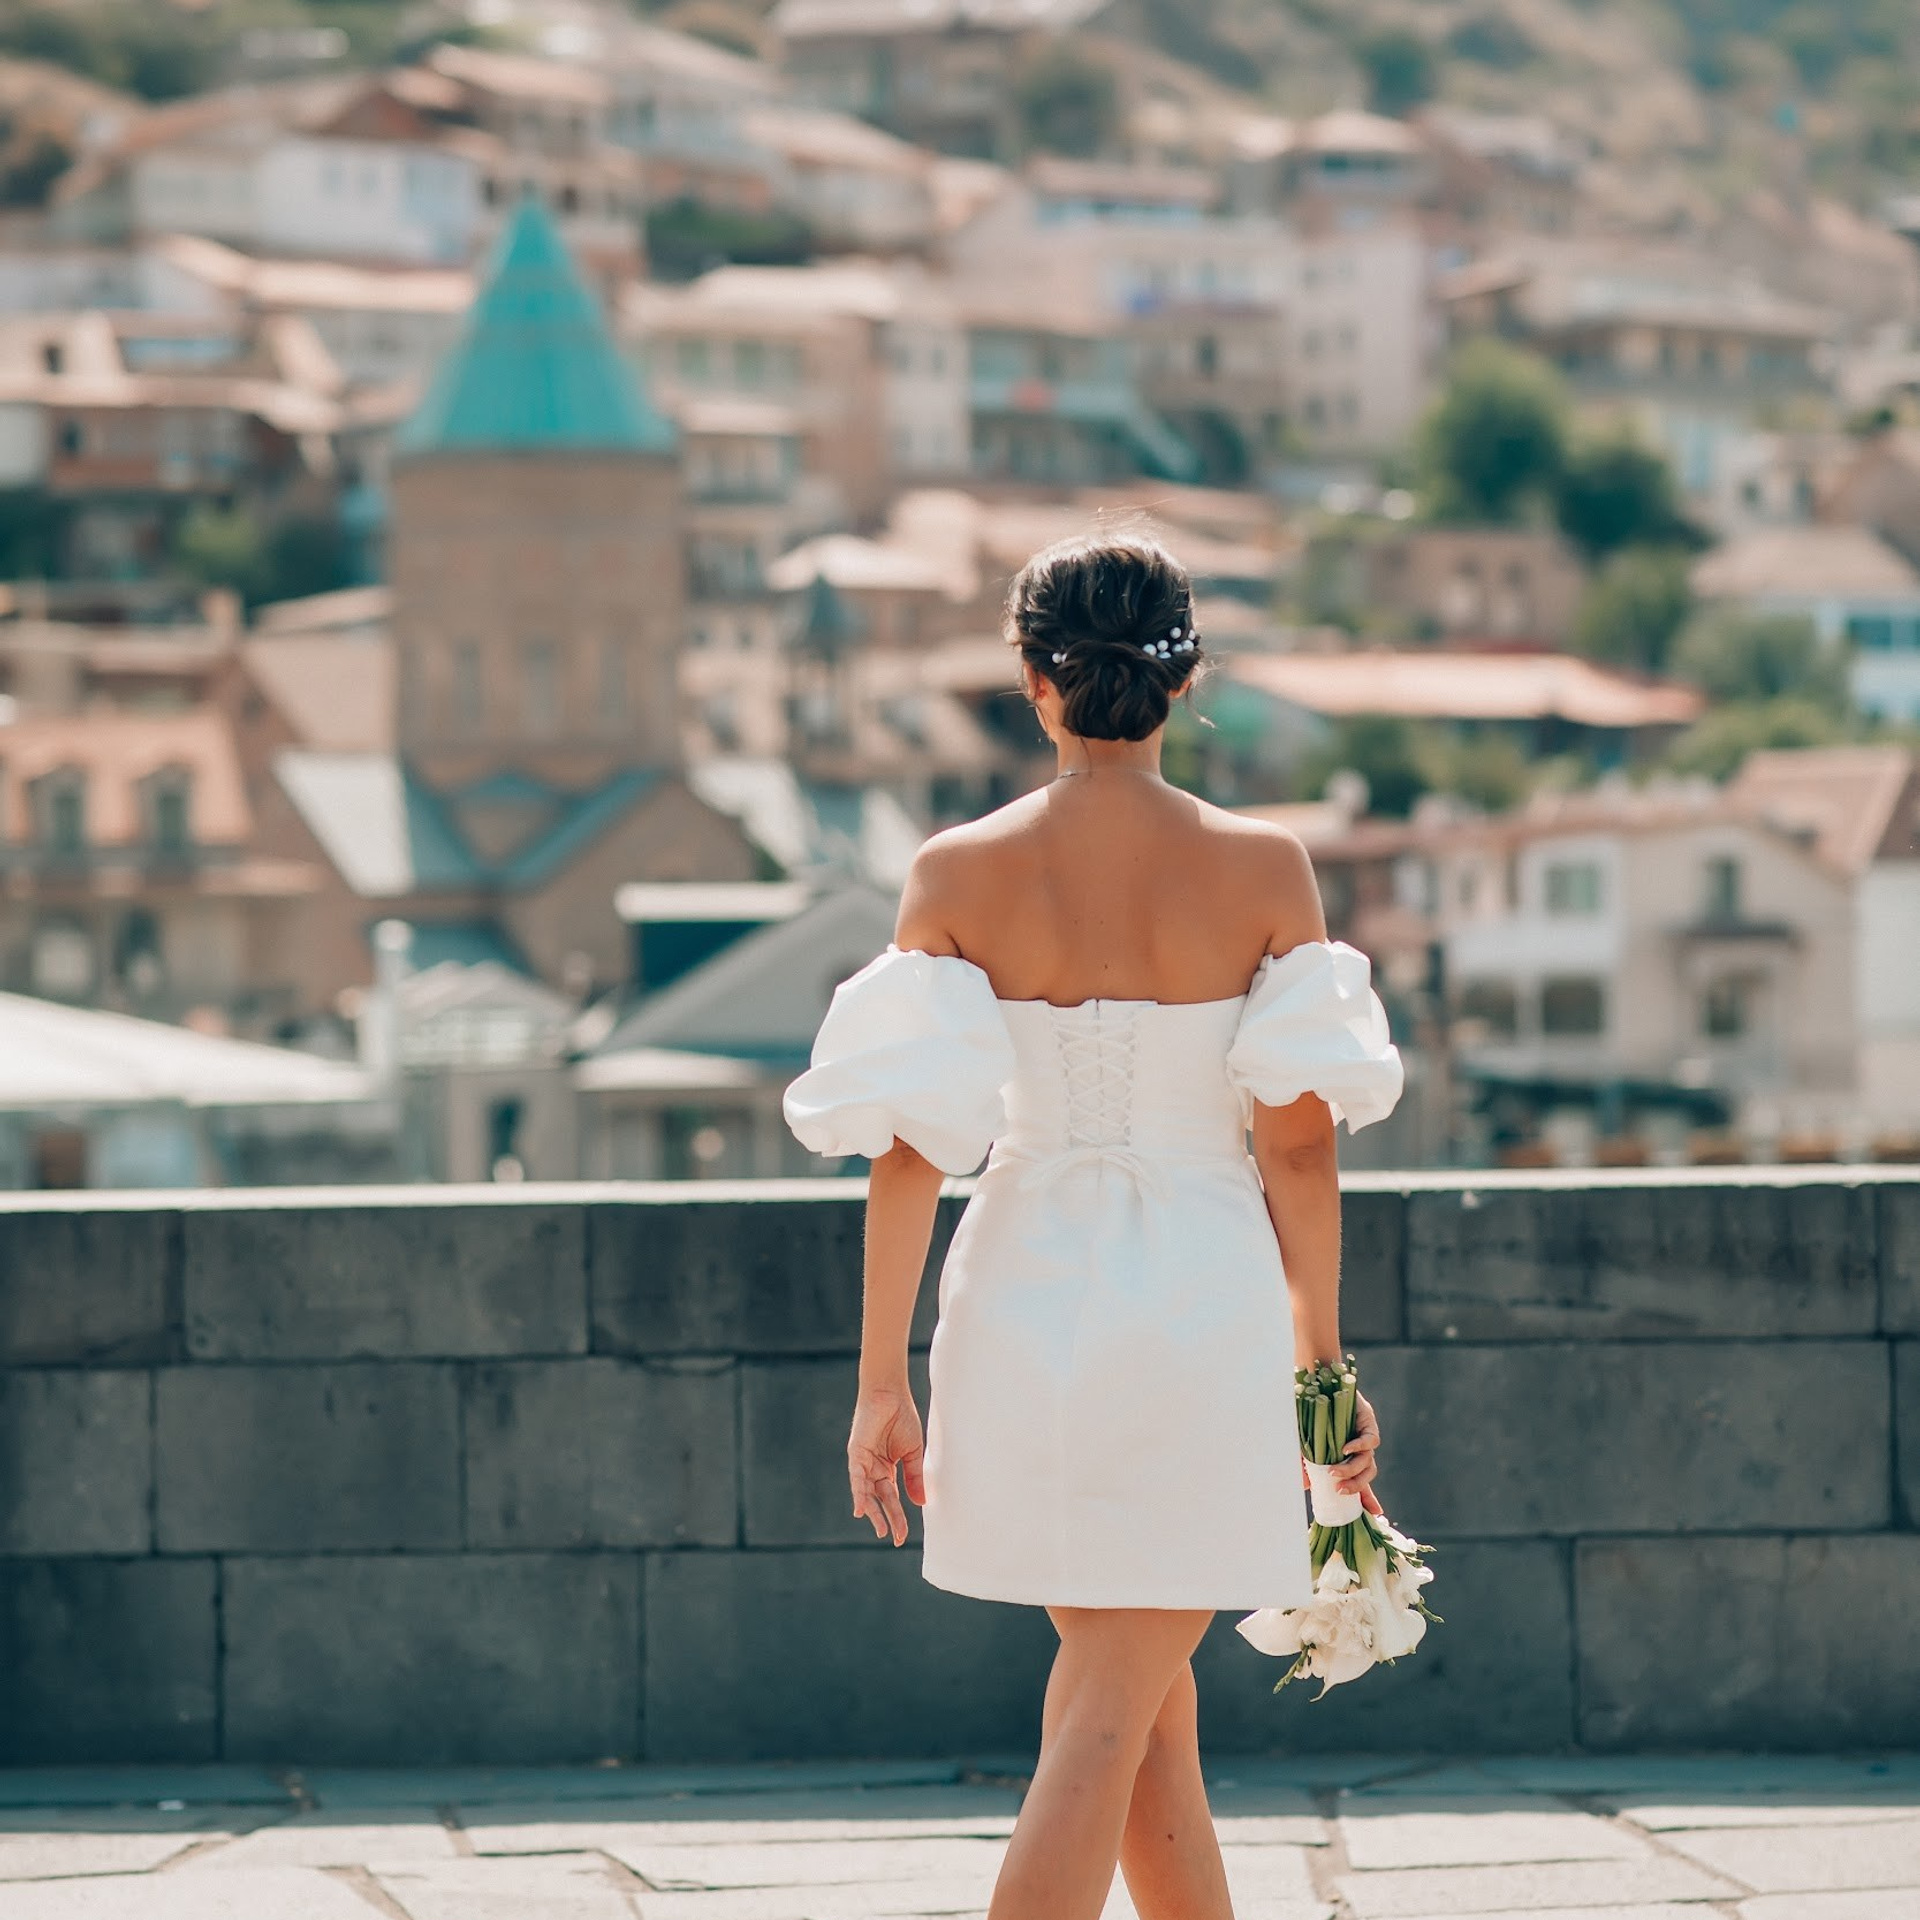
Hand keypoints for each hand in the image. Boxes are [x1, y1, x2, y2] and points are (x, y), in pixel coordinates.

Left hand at [849, 1384, 924, 1545]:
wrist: (891, 1393)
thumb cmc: (902, 1418)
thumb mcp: (912, 1453)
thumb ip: (914, 1477)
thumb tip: (920, 1504)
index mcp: (887, 1468)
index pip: (892, 1498)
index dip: (898, 1517)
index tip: (903, 1536)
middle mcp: (873, 1468)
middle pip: (880, 1499)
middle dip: (887, 1519)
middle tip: (894, 1538)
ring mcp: (864, 1462)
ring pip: (866, 1493)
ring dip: (872, 1511)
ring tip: (880, 1529)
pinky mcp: (856, 1454)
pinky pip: (857, 1477)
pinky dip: (858, 1493)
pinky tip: (860, 1509)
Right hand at [1301, 1387, 1384, 1516]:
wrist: (1316, 1382)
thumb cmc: (1309, 1413)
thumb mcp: (1304, 1443)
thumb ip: (1306, 1463)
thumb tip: (1305, 1486)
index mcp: (1348, 1457)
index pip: (1361, 1481)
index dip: (1368, 1498)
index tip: (1374, 1514)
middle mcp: (1359, 1449)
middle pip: (1368, 1475)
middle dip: (1356, 1487)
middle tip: (1339, 1490)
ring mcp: (1364, 1436)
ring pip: (1368, 1461)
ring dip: (1352, 1470)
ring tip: (1334, 1472)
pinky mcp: (1368, 1422)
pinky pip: (1370, 1440)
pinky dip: (1359, 1447)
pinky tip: (1345, 1449)